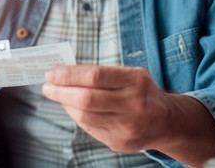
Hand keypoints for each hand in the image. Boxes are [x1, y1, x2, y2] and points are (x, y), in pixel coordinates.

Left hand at [42, 65, 172, 151]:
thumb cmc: (142, 91)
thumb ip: (102, 73)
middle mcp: (133, 104)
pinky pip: (89, 128)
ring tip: (56, 94)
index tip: (52, 73)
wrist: (167, 122)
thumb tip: (65, 73)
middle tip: (47, 85)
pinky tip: (71, 107)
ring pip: (85, 116)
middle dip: (61, 91)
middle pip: (87, 98)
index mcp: (136, 81)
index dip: (68, 74)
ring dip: (65, 104)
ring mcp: (127, 126)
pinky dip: (76, 116)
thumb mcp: (131, 74)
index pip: (94, 76)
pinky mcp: (120, 142)